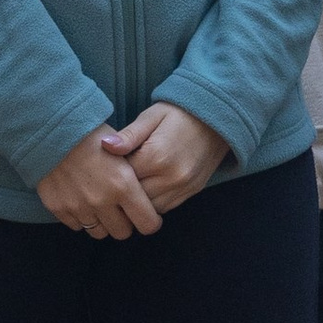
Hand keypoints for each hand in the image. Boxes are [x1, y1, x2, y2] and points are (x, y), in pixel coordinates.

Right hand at [36, 126, 165, 239]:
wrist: (52, 129)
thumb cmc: (91, 134)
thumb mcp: (122, 149)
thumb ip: (134, 177)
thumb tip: (144, 197)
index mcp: (123, 185)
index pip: (148, 224)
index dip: (151, 221)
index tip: (148, 215)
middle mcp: (102, 200)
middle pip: (122, 233)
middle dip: (125, 224)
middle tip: (122, 210)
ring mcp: (79, 206)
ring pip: (99, 232)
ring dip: (102, 222)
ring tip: (100, 205)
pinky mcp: (59, 208)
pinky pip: (76, 225)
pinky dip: (81, 217)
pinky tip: (81, 200)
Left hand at [104, 102, 228, 213]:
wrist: (217, 118)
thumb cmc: (179, 113)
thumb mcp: (151, 116)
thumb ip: (128, 135)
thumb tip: (105, 145)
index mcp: (156, 157)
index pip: (122, 178)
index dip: (110, 174)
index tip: (106, 165)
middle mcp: (171, 177)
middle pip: (133, 199)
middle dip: (121, 191)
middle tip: (113, 177)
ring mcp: (183, 188)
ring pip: (148, 209)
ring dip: (136, 201)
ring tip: (129, 184)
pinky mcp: (191, 192)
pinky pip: (164, 208)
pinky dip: (152, 203)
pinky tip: (146, 188)